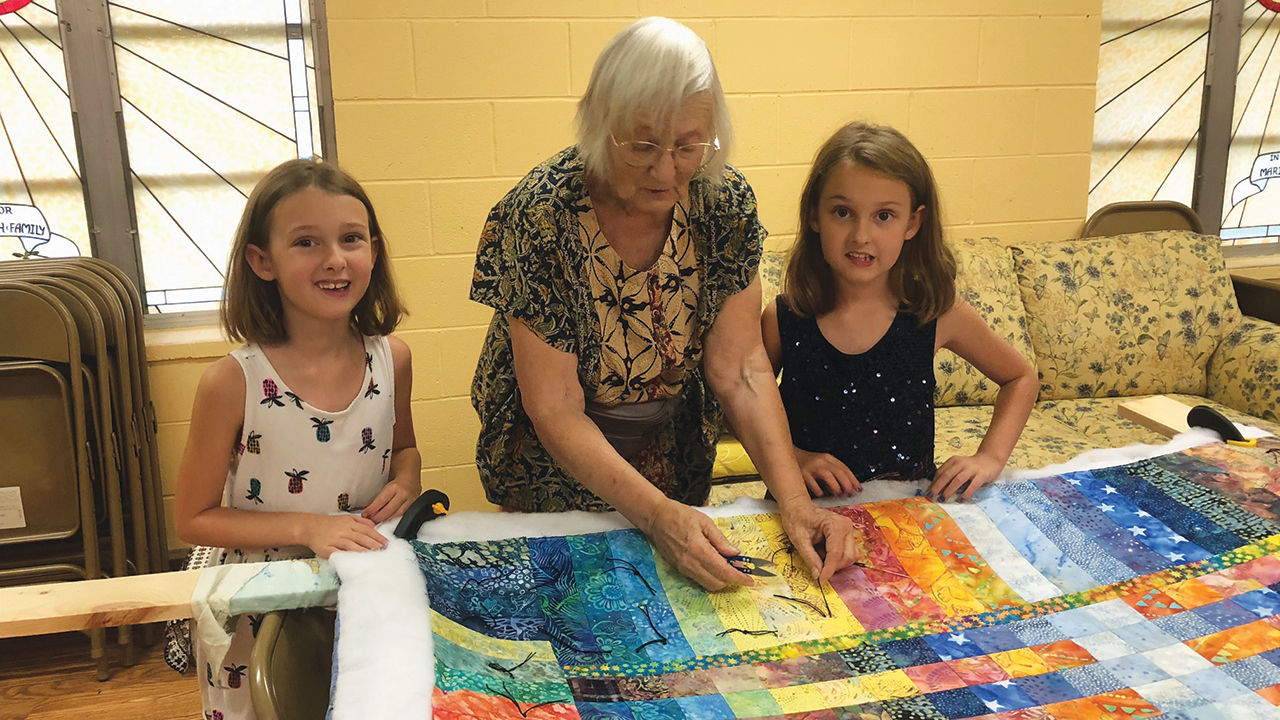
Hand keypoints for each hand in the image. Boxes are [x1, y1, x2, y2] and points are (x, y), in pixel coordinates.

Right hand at [303, 514, 386, 558]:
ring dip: (364, 551)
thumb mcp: (346, 517)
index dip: (378, 537)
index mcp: (350, 523)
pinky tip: (355, 560)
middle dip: (374, 544)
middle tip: (384, 551)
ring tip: (374, 556)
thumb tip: (374, 526)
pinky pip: (338, 553)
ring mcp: (336, 540)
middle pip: (362, 538)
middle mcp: (344, 531)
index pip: (367, 530)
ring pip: (352, 545)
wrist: (310, 527)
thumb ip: (361, 521)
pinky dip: (347, 556)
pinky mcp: (328, 549)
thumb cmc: (329, 523)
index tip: (387, 543)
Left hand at [362, 476, 419, 523]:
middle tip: (370, 521)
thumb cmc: (396, 483)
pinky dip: (394, 520)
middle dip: (378, 517)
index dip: (372, 509)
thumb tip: (367, 511)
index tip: (364, 514)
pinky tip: (387, 521)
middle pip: (389, 510)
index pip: (381, 500)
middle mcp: (403, 494)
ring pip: (397, 515)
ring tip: (377, 522)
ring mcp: (410, 501)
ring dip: (385, 520)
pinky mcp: (414, 507)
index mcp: (394, 487)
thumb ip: (378, 499)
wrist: (410, 479)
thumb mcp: (386, 487)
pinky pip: (403, 516)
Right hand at [640, 499, 756, 591]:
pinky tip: (714, 564)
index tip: (750, 580)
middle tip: (739, 568)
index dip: (738, 578)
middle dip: (731, 579)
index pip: (723, 571)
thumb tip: (735, 554)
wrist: (655, 518)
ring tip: (728, 566)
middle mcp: (690, 564)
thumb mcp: (704, 522)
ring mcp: (683, 568)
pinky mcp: (679, 569)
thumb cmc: (680, 515)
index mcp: (698, 550)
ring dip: (720, 579)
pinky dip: (710, 576)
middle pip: (716, 583)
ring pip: (707, 584)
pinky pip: (698, 579)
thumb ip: (720, 540)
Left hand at [779, 500, 857, 583]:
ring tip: (819, 555)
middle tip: (817, 566)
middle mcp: (846, 526)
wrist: (797, 505)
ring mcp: (849, 530)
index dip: (829, 570)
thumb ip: (810, 557)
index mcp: (835, 525)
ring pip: (850, 556)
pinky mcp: (847, 535)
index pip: (836, 553)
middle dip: (833, 566)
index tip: (822, 581)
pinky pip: (848, 552)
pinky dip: (838, 558)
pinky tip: (824, 553)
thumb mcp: (799, 539)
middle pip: (847, 556)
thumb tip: (818, 576)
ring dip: (836, 563)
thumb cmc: (796, 518)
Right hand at [795, 448, 860, 497]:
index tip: (858, 489)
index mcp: (828, 458)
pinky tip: (821, 494)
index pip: (844, 468)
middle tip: (849, 493)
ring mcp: (811, 467)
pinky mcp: (801, 474)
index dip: (853, 479)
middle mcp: (821, 462)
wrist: (789, 456)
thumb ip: (834, 472)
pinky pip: (812, 483)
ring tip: (837, 494)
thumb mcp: (823, 464)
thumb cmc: (808, 464)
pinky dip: (818, 490)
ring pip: (827, 475)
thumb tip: (848, 487)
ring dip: (835, 486)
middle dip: (846, 484)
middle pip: (838, 472)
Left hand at [928, 453, 1005, 501]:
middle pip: (946, 475)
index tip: (928, 492)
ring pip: (957, 480)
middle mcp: (961, 464)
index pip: (940, 472)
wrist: (990, 459)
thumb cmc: (971, 466)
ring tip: (943, 499)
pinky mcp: (981, 475)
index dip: (933, 482)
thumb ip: (949, 474)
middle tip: (931, 497)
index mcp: (953, 461)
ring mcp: (972, 469)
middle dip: (937, 487)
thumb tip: (936, 488)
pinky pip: (973, 485)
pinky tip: (960, 500)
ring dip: (949, 490)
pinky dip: (966, 493)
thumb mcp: (958, 466)